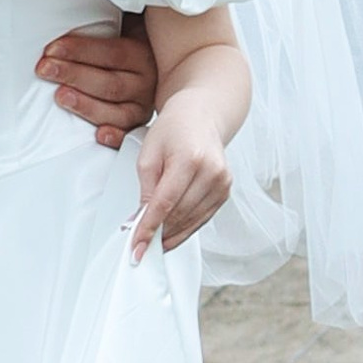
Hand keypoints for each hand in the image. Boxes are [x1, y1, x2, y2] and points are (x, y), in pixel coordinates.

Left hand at [40, 14, 159, 149]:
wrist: (155, 67)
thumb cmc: (122, 45)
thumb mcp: (123, 25)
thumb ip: (106, 17)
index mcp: (142, 54)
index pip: (111, 53)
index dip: (80, 51)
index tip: (51, 49)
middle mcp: (146, 81)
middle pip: (109, 83)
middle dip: (73, 75)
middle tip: (44, 69)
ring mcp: (142, 106)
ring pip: (115, 110)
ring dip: (86, 105)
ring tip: (60, 96)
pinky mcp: (136, 126)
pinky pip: (128, 135)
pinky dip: (115, 137)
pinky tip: (99, 136)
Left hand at [129, 90, 233, 260]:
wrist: (201, 116)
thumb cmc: (173, 129)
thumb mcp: (149, 154)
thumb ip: (146, 189)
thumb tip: (142, 219)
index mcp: (190, 159)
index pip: (165, 203)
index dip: (149, 228)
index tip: (137, 247)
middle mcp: (211, 172)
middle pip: (179, 214)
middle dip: (157, 234)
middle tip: (140, 247)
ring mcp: (222, 182)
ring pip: (192, 220)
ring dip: (171, 235)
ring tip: (153, 243)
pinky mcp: (225, 191)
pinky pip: (203, 218)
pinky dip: (186, 229)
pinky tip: (171, 234)